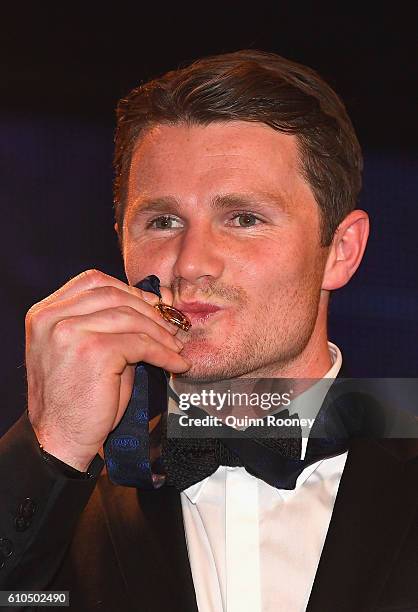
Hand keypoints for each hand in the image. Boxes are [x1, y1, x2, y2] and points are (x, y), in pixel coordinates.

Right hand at [25, 269, 190, 470]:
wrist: (60, 439)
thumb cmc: (75, 399)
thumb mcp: (83, 351)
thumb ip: (107, 325)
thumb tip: (150, 307)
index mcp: (45, 313)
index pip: (93, 281)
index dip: (128, 290)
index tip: (152, 304)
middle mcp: (52, 317)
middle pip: (114, 294)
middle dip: (149, 310)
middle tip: (171, 327)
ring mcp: (71, 331)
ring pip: (131, 318)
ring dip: (161, 333)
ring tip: (176, 347)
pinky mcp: (94, 351)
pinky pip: (141, 344)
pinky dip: (164, 353)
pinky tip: (175, 364)